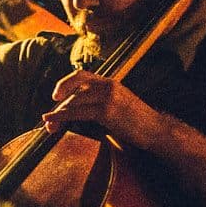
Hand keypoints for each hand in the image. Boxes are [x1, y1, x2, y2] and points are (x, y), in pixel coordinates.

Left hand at [43, 70, 163, 147]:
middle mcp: (108, 85)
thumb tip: (78, 108)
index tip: (56, 96)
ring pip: (73, 100)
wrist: (157, 130)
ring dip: (58, 113)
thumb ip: (101, 102)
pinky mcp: (106, 110)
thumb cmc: (138, 123)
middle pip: (74, 85)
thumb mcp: (119, 105)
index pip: (82, 75)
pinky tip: (53, 122)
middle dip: (59, 100)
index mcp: (110, 83)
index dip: (65, 83)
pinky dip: (61, 117)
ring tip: (49, 124)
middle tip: (48, 115)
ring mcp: (107, 96)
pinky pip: (77, 112)